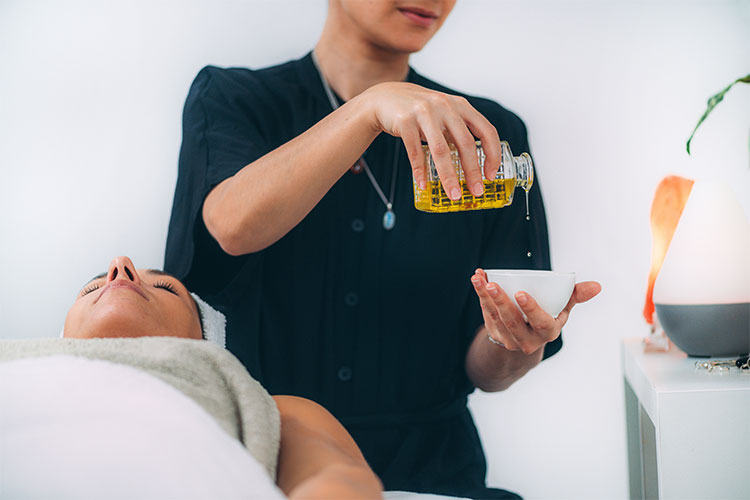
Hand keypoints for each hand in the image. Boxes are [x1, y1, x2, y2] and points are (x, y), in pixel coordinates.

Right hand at [362, 82, 501, 200]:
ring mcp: (424, 112)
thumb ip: (459, 132)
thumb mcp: (444, 114)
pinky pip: (415, 152)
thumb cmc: (420, 111)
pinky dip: (420, 171)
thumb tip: (474, 167)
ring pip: (441, 150)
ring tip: (453, 194)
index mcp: (461, 105)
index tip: (491, 175)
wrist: (385, 98)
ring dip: (449, 176)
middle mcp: (445, 106)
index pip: (486, 130)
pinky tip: (423, 184)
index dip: (492, 154)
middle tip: (475, 191)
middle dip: (472, 171)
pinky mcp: (405, 121)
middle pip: (465, 143)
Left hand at [471, 269, 601, 353]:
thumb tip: (597, 285)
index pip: (540, 322)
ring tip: (479, 278)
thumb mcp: (563, 309)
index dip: (530, 309)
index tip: (520, 293)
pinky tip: (477, 279)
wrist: (526, 340)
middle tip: (493, 284)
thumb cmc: (547, 317)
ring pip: (495, 318)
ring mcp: (509, 339)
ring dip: (485, 297)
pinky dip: (480, 296)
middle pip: (512, 322)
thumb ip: (576, 295)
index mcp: (547, 332)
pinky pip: (486, 314)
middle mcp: (527, 339)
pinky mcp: (494, 334)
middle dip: (501, 302)